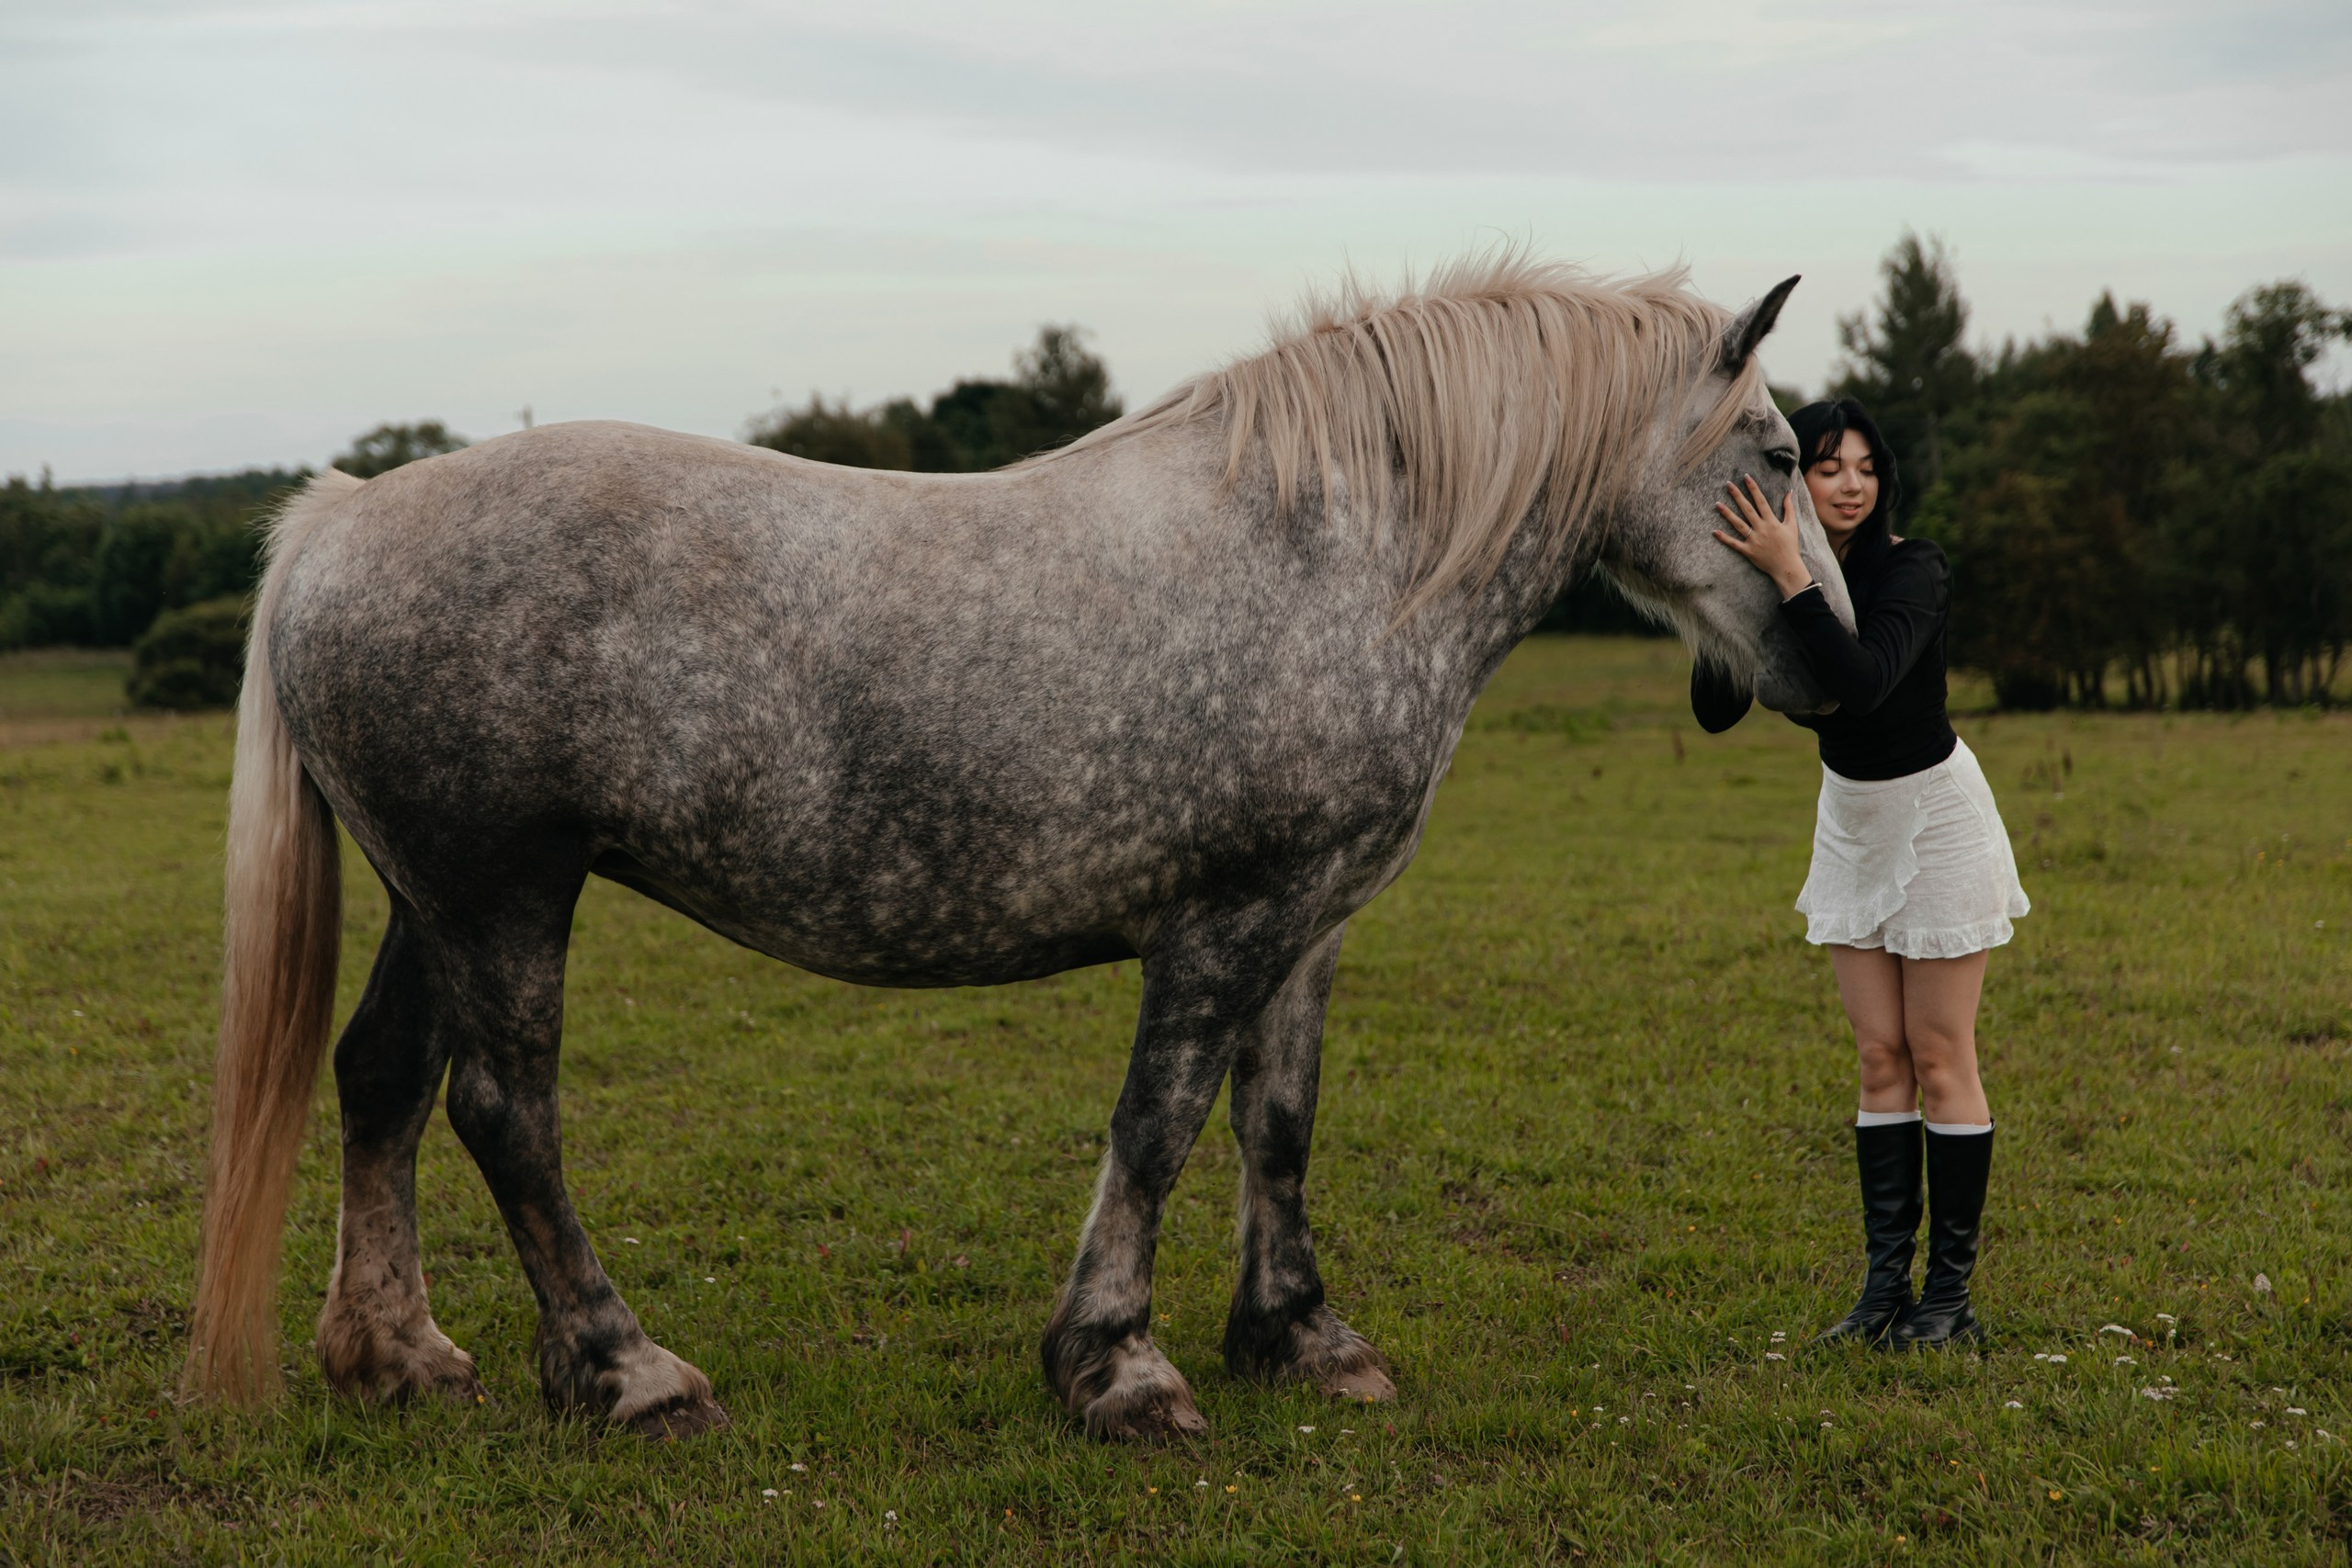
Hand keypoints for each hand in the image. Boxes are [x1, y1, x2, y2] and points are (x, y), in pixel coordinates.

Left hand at [1713, 475, 1814, 599]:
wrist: (1787, 567)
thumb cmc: (1790, 545)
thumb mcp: (1792, 525)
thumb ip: (1789, 508)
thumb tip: (1789, 493)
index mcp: (1772, 521)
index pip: (1761, 501)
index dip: (1753, 488)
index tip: (1746, 477)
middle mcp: (1761, 529)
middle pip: (1747, 509)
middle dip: (1737, 496)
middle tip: (1728, 484)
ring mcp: (1754, 540)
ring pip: (1738, 524)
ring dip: (1727, 514)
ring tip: (1717, 504)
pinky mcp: (1748, 551)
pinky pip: (1734, 543)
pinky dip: (1724, 538)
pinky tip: (1714, 531)